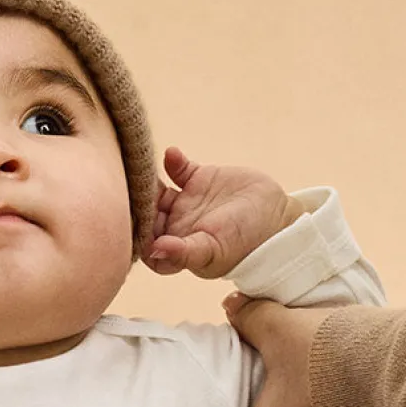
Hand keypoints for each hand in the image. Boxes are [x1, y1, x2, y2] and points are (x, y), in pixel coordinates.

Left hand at [143, 148, 304, 278]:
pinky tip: (173, 154)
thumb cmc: (247, 244)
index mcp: (178, 248)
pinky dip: (171, 160)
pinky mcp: (198, 179)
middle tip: (127, 189)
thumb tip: (154, 250)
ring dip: (146, 181)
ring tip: (141, 170)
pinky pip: (177, 168)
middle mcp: (177, 227)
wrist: (278, 217)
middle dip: (134, 205)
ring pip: (154, 191)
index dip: (134, 236)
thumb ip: (183, 252)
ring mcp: (186, 202)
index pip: (145, 245)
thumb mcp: (214, 250)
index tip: (129, 223)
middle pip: (144, 215)